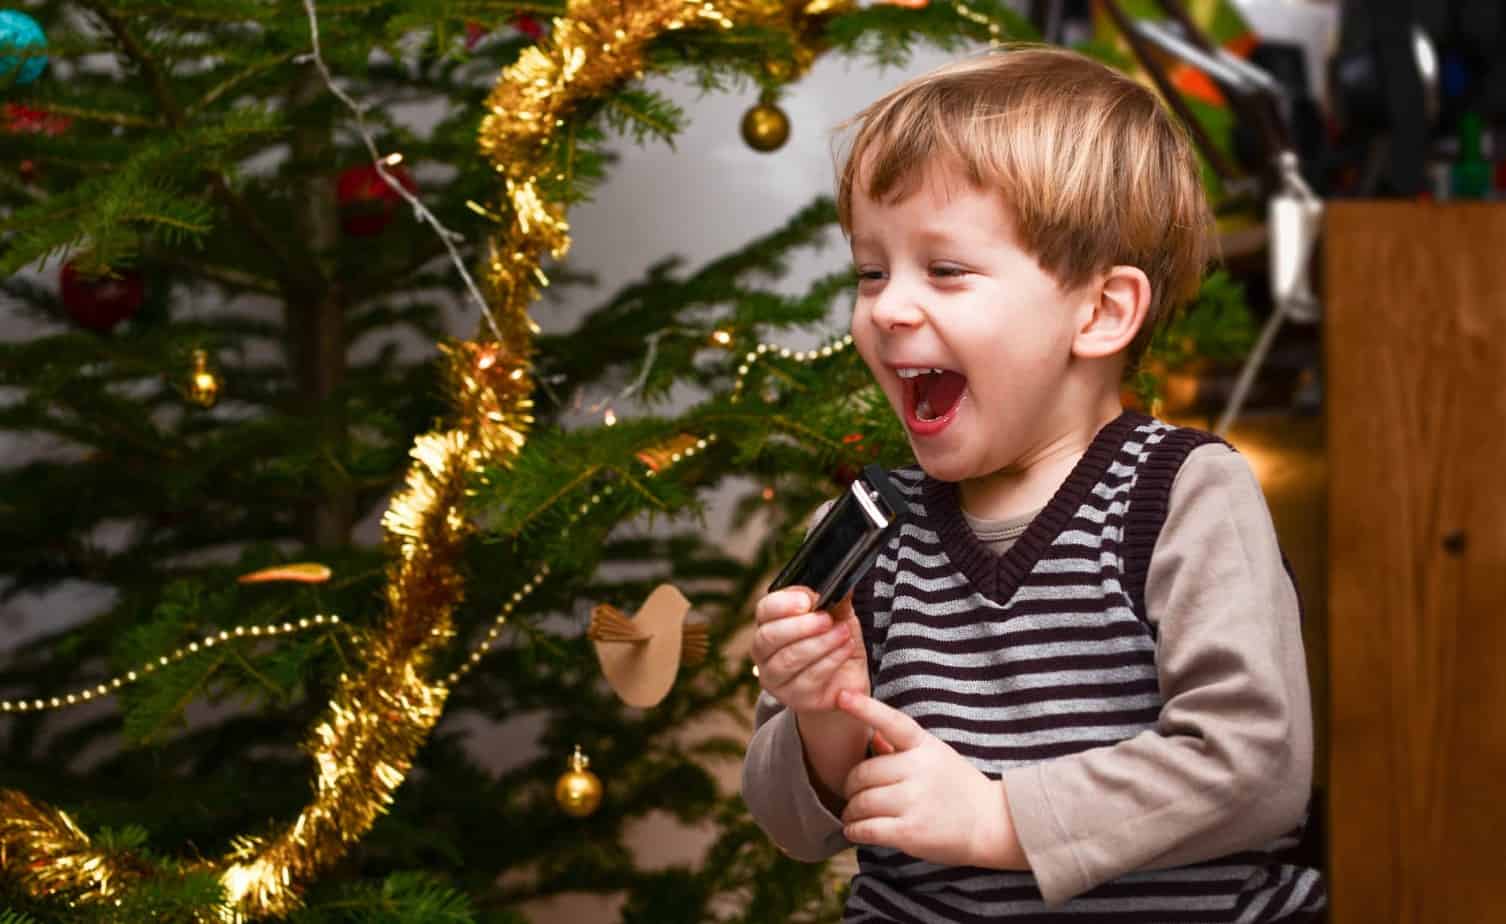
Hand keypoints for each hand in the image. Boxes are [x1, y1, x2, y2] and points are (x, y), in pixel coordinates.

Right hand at [750, 587, 868, 712]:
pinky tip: (844, 650)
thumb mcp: (839, 618)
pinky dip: (830, 660)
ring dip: (820, 643)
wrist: (846, 682)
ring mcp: (775, 678)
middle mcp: (764, 652)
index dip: (783, 604)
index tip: (808, 600)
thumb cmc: (836, 644)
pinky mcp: (794, 698)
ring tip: (842, 633)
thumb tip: (844, 582)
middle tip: (826, 619)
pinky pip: (809, 678)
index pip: (764, 610)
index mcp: (769, 624)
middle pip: (768, 636)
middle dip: (800, 626)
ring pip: (789, 659)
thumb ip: (836, 601)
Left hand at [836, 690, 1026, 869]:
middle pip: (864, 773)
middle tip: (853, 794)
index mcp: (925, 746)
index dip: (865, 708)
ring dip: (851, 811)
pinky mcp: (910, 831)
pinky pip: (867, 828)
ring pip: (861, 802)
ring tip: (853, 815)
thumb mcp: (935, 756)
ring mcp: (915, 800)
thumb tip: (872, 738)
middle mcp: (919, 769)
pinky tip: (856, 830)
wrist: (993, 823)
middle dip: (851, 786)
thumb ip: (902, 748)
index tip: (842, 696)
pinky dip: (855, 830)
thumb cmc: (958, 787)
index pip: (892, 721)